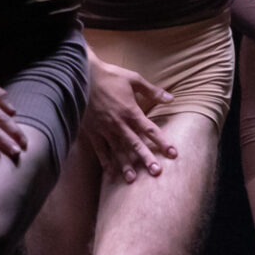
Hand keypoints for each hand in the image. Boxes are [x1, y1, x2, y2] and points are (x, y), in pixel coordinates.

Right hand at [82, 55, 176, 182]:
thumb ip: (152, 91)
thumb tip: (171, 98)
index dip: (162, 141)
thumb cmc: (108, 75)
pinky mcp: (92, 130)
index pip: (150, 130)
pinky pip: (99, 148)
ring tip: (132, 179)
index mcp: (130, 111)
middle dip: (146, 158)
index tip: (173, 153)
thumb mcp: (133, 79)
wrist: (81, 75)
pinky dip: (104, 161)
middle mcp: (119, 123)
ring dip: (125, 164)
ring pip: (117, 150)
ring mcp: (104, 128)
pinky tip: (110, 172)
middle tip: (156, 172)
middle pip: (135, 144)